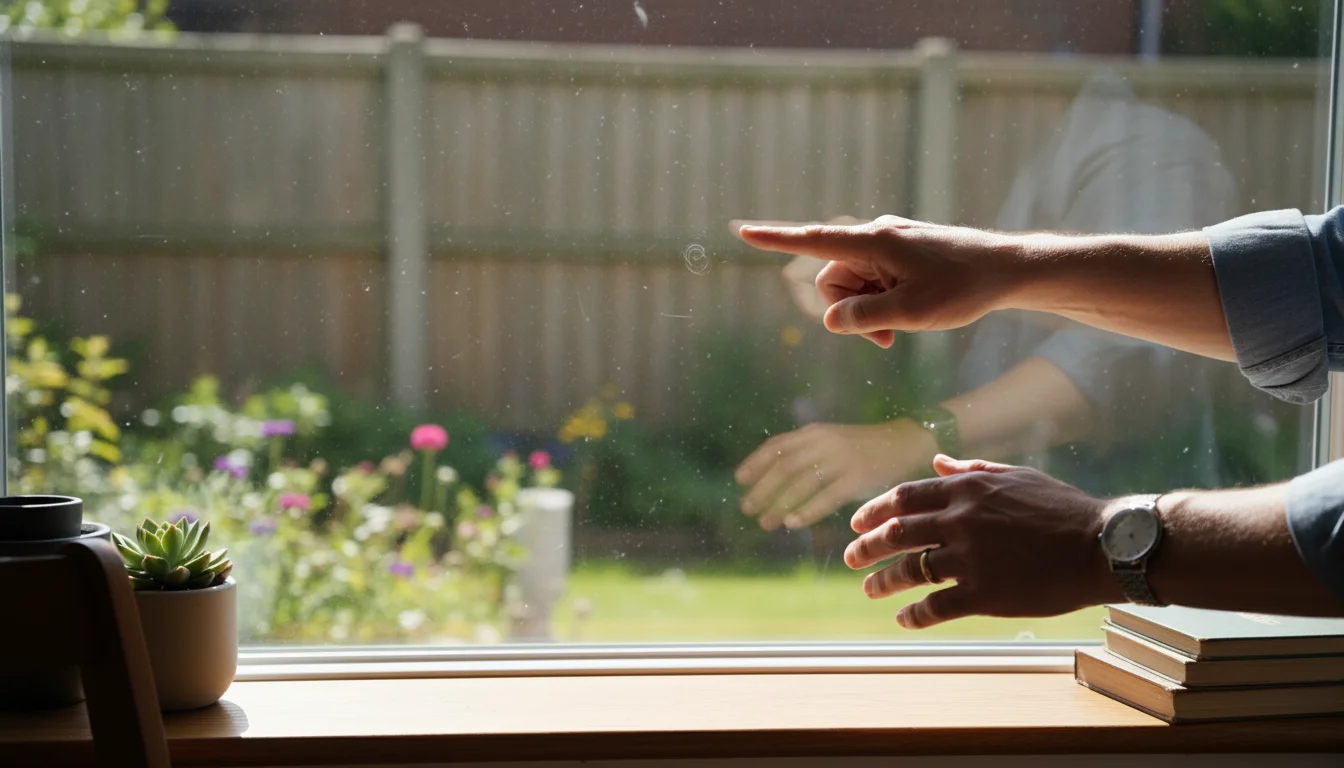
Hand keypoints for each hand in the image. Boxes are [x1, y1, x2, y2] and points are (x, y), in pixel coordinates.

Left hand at [735, 420, 937, 530]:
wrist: (906, 443)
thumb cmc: (863, 447)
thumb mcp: (831, 440)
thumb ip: (806, 452)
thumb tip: (773, 476)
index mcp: (815, 432)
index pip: (777, 446)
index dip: (756, 462)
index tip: (739, 480)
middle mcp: (825, 442)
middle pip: (784, 466)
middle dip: (762, 489)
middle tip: (746, 509)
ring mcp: (842, 459)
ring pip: (802, 483)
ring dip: (779, 504)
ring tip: (765, 522)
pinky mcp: (858, 477)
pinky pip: (827, 496)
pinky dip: (807, 510)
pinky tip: (793, 523)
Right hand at [737, 216, 1019, 347]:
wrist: (1010, 270)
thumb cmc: (964, 288)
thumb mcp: (911, 312)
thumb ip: (864, 318)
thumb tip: (831, 321)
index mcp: (873, 242)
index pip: (813, 241)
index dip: (775, 240)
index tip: (742, 230)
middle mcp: (876, 237)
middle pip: (833, 279)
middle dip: (848, 313)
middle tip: (884, 340)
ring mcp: (890, 245)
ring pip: (853, 285)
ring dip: (868, 312)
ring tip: (901, 331)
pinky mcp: (902, 254)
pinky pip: (874, 281)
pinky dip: (882, 303)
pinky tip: (912, 313)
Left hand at [844, 455, 1116, 629]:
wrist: (1100, 545)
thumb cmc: (1061, 508)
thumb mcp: (1015, 476)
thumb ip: (971, 468)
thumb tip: (937, 460)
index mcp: (967, 489)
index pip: (903, 497)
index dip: (873, 511)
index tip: (857, 524)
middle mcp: (961, 521)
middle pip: (896, 533)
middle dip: (866, 547)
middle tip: (851, 558)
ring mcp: (970, 558)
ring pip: (909, 571)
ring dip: (883, 582)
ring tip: (870, 589)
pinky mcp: (984, 594)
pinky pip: (936, 606)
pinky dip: (915, 613)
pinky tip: (904, 618)